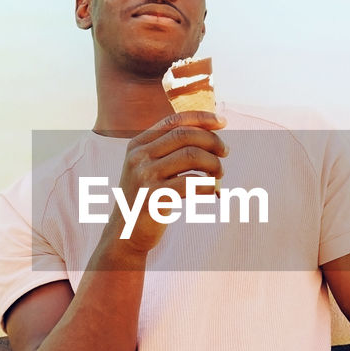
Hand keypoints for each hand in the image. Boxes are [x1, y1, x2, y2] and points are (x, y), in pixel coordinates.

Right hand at [104, 110, 227, 254]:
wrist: (124, 233)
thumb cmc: (146, 197)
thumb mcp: (149, 168)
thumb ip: (169, 149)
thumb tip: (210, 132)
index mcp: (138, 144)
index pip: (174, 120)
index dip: (202, 118)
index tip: (223, 122)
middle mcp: (138, 157)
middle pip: (185, 135)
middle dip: (212, 141)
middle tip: (225, 152)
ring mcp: (144, 177)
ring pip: (192, 156)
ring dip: (214, 163)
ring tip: (219, 174)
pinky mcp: (153, 198)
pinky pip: (192, 184)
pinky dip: (210, 185)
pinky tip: (213, 190)